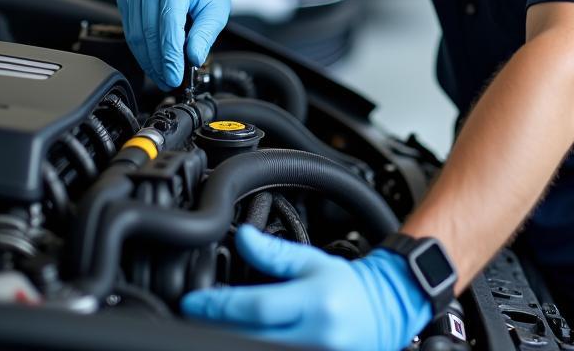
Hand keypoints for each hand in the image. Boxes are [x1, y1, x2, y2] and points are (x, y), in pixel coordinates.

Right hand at [116, 0, 235, 89]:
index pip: (168, 23)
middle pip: (149, 31)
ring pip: (136, 35)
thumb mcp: (216, 11)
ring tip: (162, 76)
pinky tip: (153, 63)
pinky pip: (130, 31)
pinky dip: (141, 51)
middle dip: (159, 63)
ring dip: (148, 61)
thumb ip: (204, 34)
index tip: (174, 76)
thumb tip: (193, 58)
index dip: (170, 55)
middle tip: (169, 81)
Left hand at [180, 225, 431, 350]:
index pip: (257, 308)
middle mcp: (313, 337)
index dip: (218, 306)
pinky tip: (235, 334)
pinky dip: (246, 343)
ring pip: (254, 348)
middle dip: (215, 324)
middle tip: (193, 312)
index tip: (191, 301)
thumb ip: (274, 252)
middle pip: (248, 337)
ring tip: (212, 322)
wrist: (382, 313)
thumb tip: (241, 235)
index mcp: (314, 304)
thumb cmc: (346, 288)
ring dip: (227, 336)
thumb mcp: (311, 261)